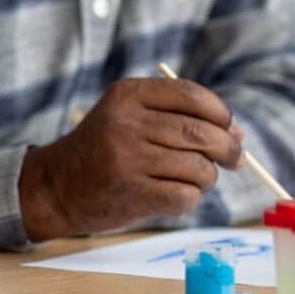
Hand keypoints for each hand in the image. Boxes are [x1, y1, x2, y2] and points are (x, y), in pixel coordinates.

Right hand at [18, 77, 239, 238]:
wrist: (56, 186)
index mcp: (127, 95)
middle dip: (228, 148)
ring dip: (206, 178)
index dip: (221, 113)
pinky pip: (185, 196)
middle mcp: (125, 122)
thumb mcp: (129, 119)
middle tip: (234, 160)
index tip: (229, 128)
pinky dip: (190, 198)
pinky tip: (174, 195)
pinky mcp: (131, 193)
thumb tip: (238, 134)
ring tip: (193, 180)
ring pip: (198, 168)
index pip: (192, 95)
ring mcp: (127, 159)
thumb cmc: (104, 151)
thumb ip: (179, 119)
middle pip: (201, 133)